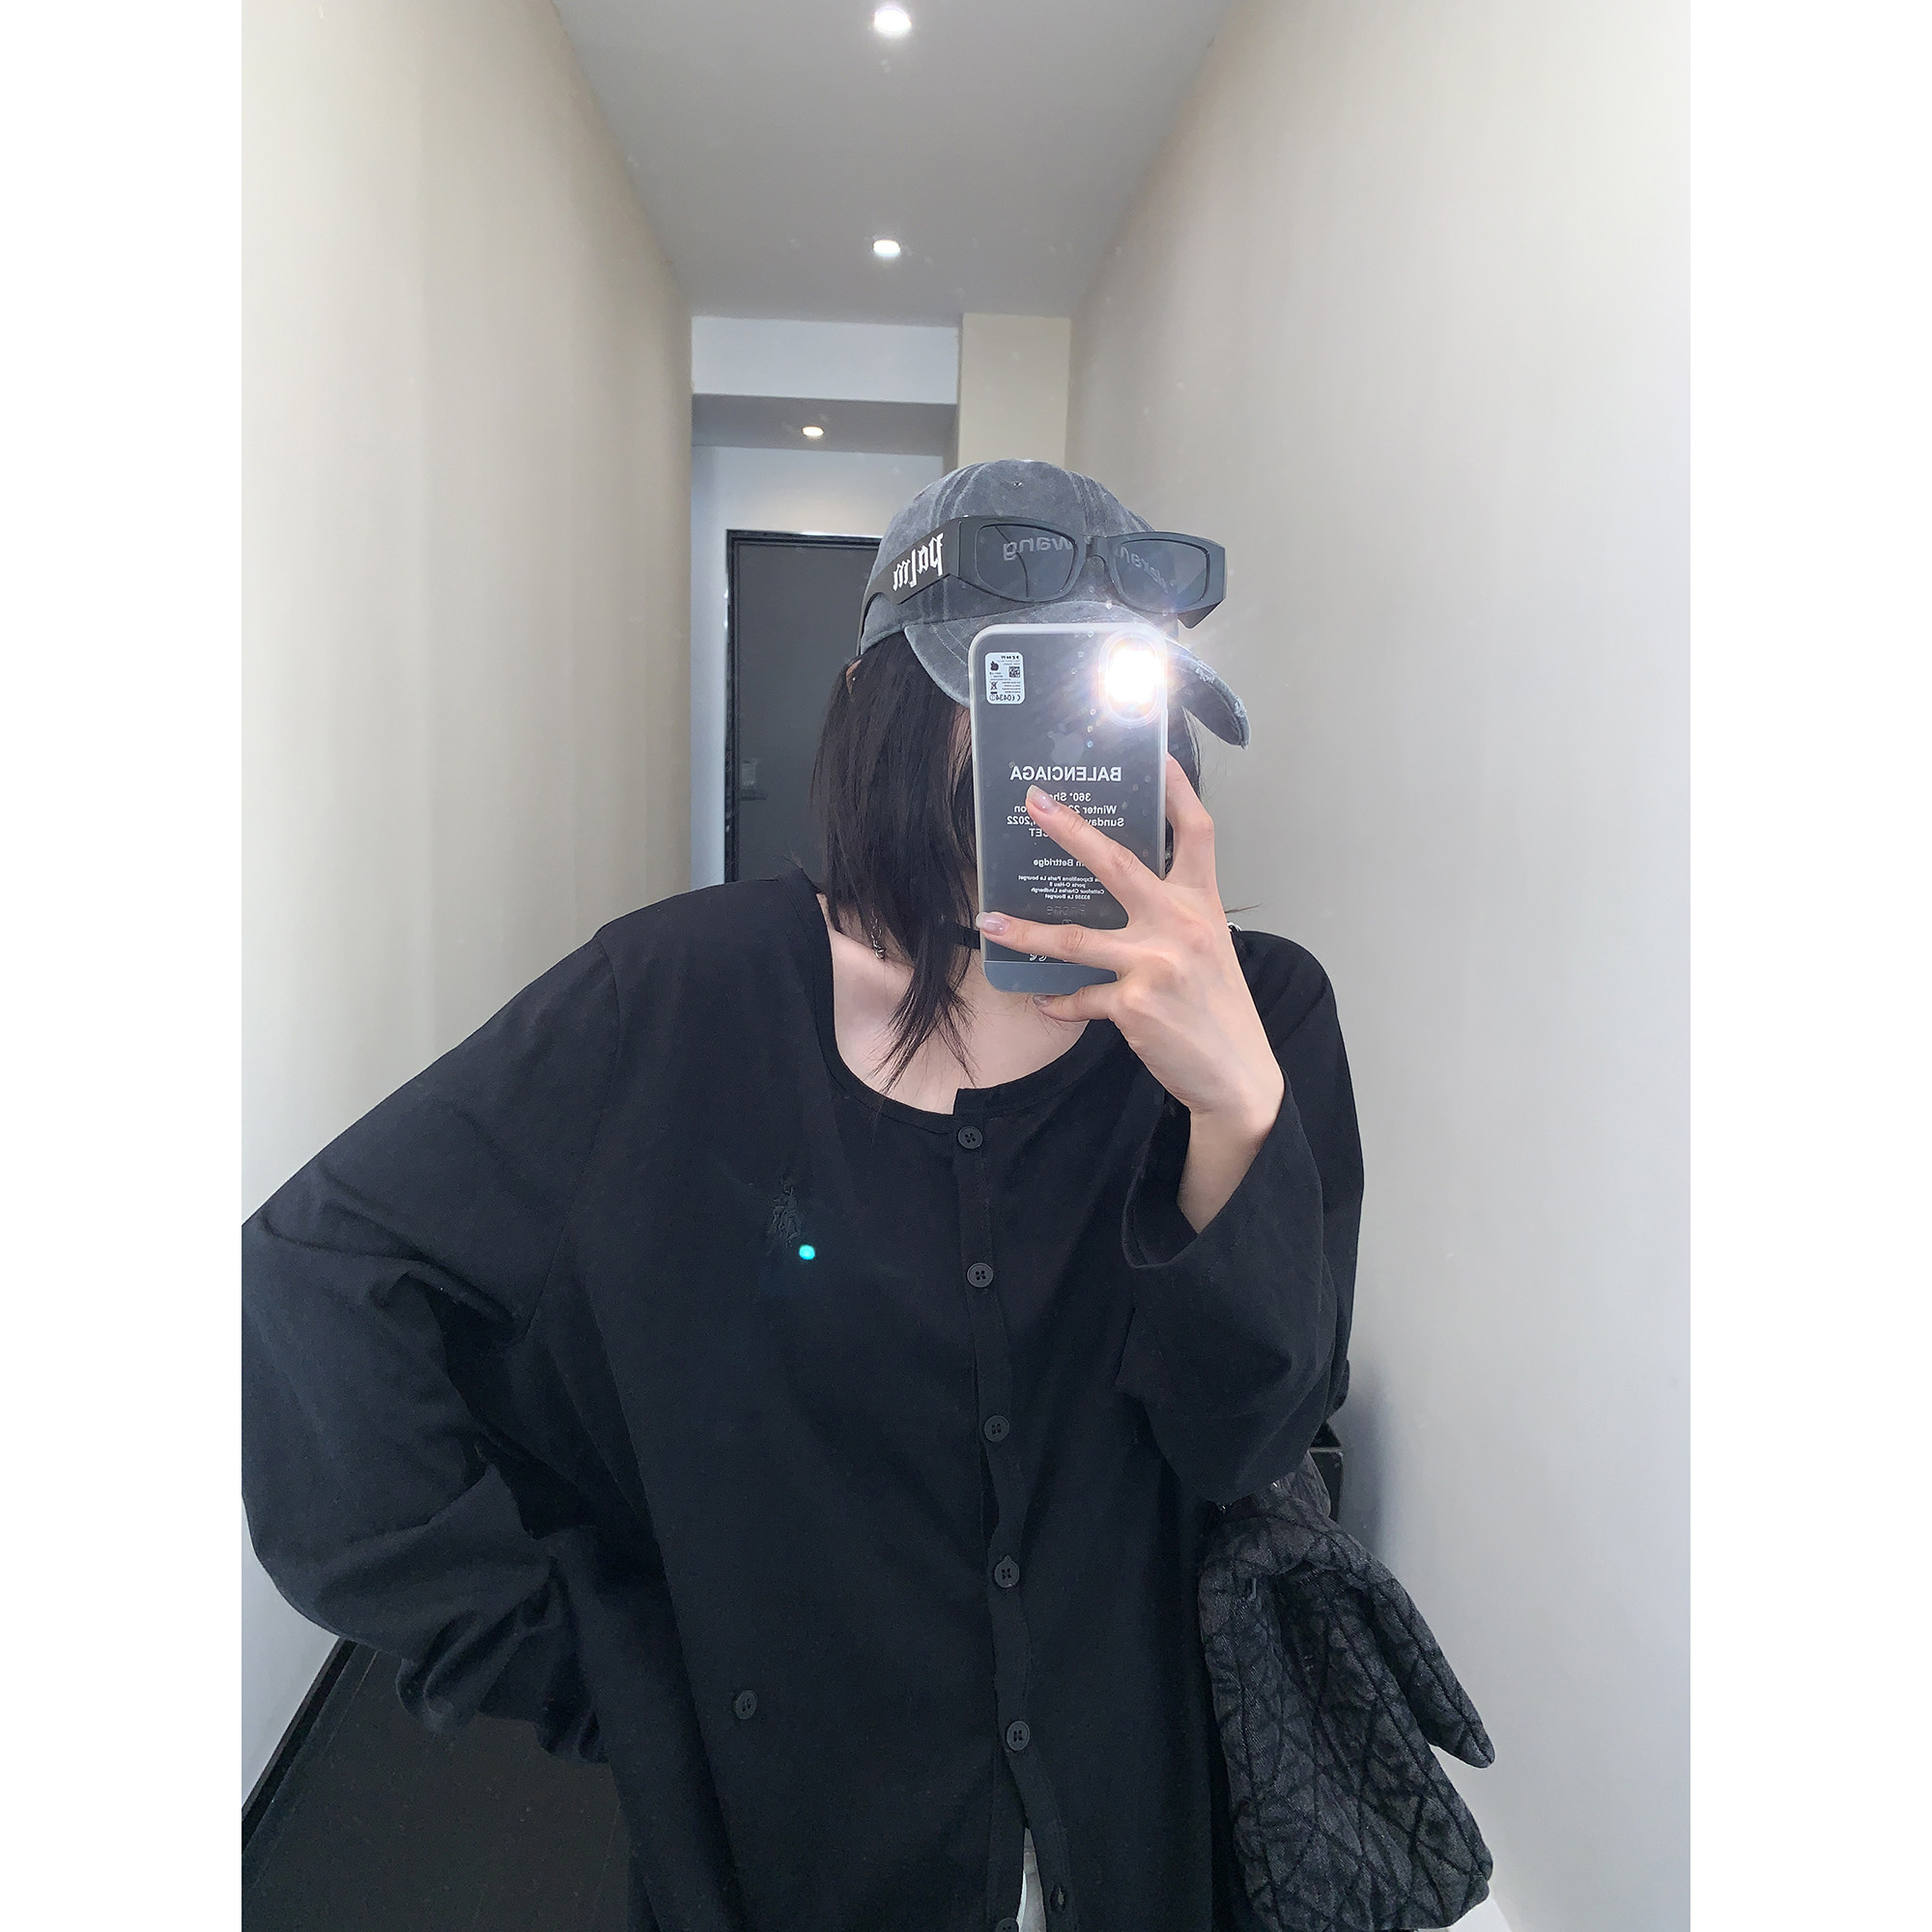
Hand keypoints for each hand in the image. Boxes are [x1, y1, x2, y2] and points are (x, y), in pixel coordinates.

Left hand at [975, 757, 1284, 1229]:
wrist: (1236, 1075)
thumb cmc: (1219, 1009)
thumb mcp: (1209, 949)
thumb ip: (1173, 917)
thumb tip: (1120, 895)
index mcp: (1203, 904)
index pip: (1197, 832)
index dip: (1178, 790)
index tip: (1157, 753)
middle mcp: (1180, 925)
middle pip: (1117, 863)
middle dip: (1069, 830)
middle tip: (1033, 803)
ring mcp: (1155, 964)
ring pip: (1075, 938)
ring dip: (1027, 931)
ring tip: (990, 922)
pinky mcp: (1134, 1005)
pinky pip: (1079, 997)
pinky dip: (1058, 1001)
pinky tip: (1043, 1001)